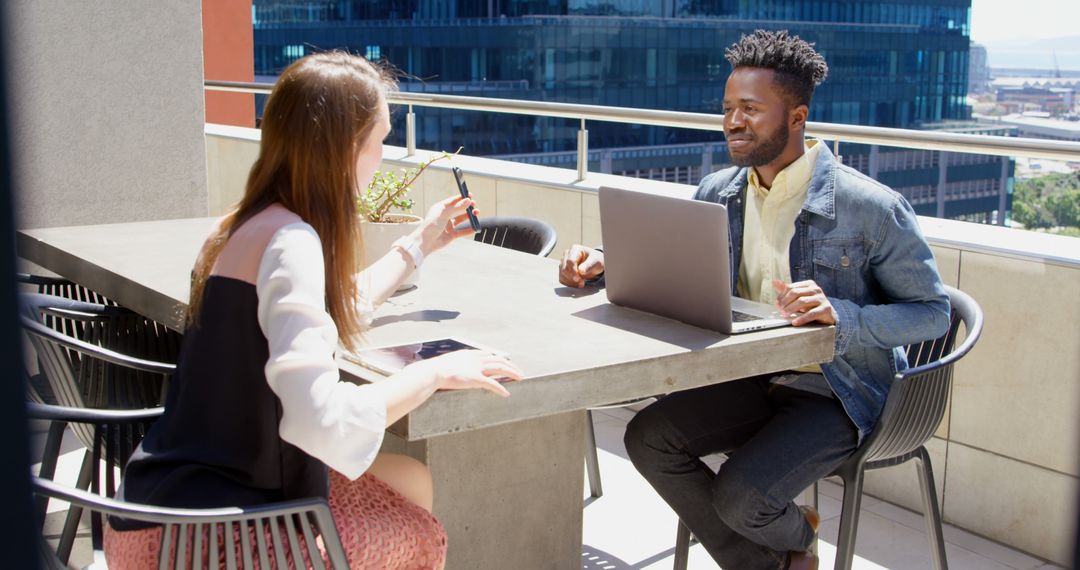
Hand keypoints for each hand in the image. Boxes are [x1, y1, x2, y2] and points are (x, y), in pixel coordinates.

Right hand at [405, 350, 523, 397]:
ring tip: (520, 378)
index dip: (499, 358)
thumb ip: (453, 366)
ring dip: (512, 373)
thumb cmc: (435, 370)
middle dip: (511, 365)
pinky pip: (492, 384)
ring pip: (500, 369)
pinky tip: (506, 394)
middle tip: (519, 371)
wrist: (432, 372)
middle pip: (498, 359)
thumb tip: (450, 370)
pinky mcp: (476, 379)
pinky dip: (501, 389)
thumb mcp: (446, 364)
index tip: (506, 362)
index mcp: (469, 354)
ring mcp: (477, 368)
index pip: (489, 354)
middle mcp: (475, 359)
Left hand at [414, 194, 479, 255]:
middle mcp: (445, 216)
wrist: (425, 242)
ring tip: (476, 214)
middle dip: (467, 207)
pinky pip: (462, 231)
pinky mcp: (451, 235)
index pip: (453, 201)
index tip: (470, 195)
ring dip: (469, 217)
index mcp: (440, 208)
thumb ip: (457, 208)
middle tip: (474, 205)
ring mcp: (448, 225)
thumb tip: (468, 200)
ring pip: (461, 219)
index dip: (461, 198)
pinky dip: (469, 229)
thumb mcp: (444, 214)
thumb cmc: (431, 226)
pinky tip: (475, 227)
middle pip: (458, 209)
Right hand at [559, 245, 604, 287]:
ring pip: (561, 274)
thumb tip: (580, 270)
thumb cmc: (595, 260)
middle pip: (564, 268)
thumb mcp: (596, 261)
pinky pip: (561, 279)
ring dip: (570, 282)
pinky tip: (576, 284)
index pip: (570, 261)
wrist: (594, 264)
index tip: (578, 279)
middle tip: (582, 283)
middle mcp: (567, 254)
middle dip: (572, 278)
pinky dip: (568, 284)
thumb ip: (589, 265)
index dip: (573, 271)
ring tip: (581, 284)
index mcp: (575, 249)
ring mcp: (563, 262)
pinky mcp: (562, 270)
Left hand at [772, 279, 837, 325]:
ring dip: (791, 309)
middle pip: (795, 293)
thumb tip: (774, 281)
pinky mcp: (826, 309)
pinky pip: (811, 313)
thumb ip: (788, 290)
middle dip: (785, 302)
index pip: (791, 287)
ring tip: (785, 315)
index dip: (781, 296)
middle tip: (780, 310)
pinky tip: (795, 322)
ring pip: (802, 301)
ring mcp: (822, 298)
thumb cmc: (811, 305)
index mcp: (809, 284)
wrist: (828, 315)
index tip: (777, 304)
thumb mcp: (799, 296)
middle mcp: (816, 289)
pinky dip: (801, 318)